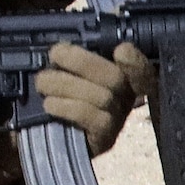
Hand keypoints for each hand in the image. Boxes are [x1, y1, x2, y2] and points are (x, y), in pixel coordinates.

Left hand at [34, 42, 151, 156]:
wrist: (59, 133)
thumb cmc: (66, 94)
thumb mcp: (73, 71)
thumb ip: (78, 58)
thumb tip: (63, 46)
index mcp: (124, 76)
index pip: (142, 68)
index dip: (136, 61)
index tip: (121, 50)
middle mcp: (127, 98)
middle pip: (115, 77)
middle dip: (82, 61)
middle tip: (55, 55)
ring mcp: (118, 120)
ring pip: (100, 96)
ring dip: (63, 84)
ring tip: (42, 83)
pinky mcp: (104, 137)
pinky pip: (87, 116)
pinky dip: (65, 106)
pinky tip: (49, 103)